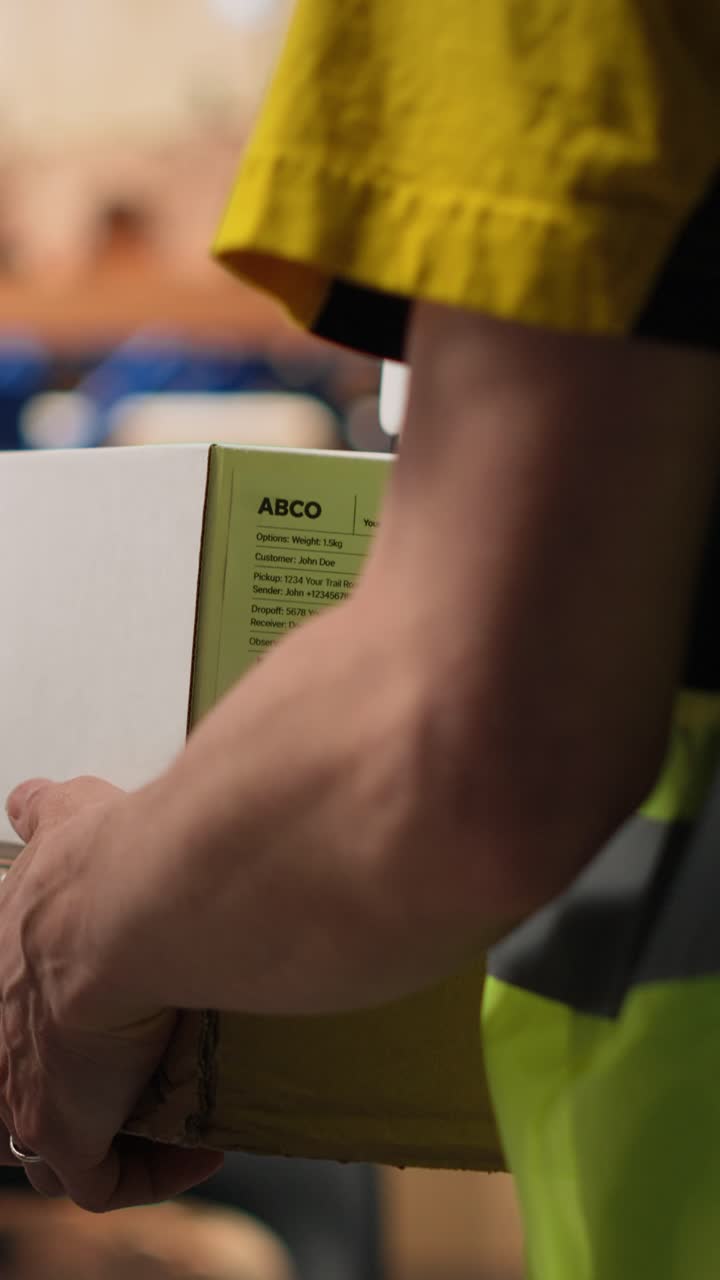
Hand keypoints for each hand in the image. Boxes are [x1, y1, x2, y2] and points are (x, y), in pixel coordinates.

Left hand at [0, 775, 222, 1208]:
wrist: (134, 904)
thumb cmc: (107, 863)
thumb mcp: (70, 816)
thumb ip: (52, 810)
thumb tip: (33, 797)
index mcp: (4, 958)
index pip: (9, 1010)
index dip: (46, 1023)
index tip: (98, 1016)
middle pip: (14, 1080)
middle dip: (67, 1085)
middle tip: (130, 1075)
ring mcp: (23, 1087)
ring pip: (42, 1142)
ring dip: (107, 1132)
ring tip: (168, 1115)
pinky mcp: (64, 1132)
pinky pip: (104, 1181)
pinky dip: (154, 1172)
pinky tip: (202, 1149)